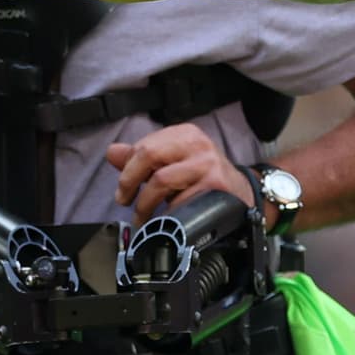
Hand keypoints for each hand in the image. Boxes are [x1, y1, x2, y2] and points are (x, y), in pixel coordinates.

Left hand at [109, 123, 262, 226]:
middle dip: (129, 182)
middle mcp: (197, 143)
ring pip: (162, 181)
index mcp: (183, 134)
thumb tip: (112, 153)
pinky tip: (166, 220)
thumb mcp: (173, 163)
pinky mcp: (216, 185)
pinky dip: (168, 213)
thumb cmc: (202, 178)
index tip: (123, 189)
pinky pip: (181, 201)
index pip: (143, 146)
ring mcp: (208, 163)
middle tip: (124, 201)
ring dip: (145, 204)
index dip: (127, 170)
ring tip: (141, 217)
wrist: (243, 194)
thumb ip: (142, 158)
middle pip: (149, 156)